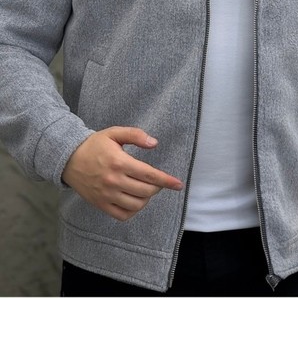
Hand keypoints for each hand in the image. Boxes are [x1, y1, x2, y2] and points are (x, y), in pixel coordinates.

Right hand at [62, 126, 182, 220]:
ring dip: (146, 198)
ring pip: (136, 204)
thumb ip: (135, 135)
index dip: (166, 181)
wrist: (68, 158)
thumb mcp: (114, 133)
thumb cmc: (94, 145)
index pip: (149, 175)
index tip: (178, 184)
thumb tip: (154, 143)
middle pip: (146, 191)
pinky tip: (135, 201)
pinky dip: (133, 210)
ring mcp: (106, 195)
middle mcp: (114, 181)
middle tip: (156, 182)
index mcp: (119, 162)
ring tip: (145, 190)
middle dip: (157, 187)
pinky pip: (123, 215)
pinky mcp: (100, 204)